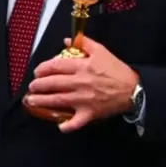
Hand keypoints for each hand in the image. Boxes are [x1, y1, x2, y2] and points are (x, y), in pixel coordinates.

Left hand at [24, 36, 139, 132]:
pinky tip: (59, 126)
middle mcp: (79, 83)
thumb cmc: (117, 70)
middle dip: (38, 85)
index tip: (37, 72)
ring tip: (32, 101)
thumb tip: (68, 40)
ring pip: (58, 100)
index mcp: (82, 67)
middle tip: (31, 87)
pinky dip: (67, 126)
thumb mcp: (102, 51)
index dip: (43, 68)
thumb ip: (84, 43)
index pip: (56, 66)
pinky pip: (76, 122)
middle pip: (53, 83)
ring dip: (43, 101)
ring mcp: (83, 99)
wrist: (134, 90)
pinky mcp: (90, 113)